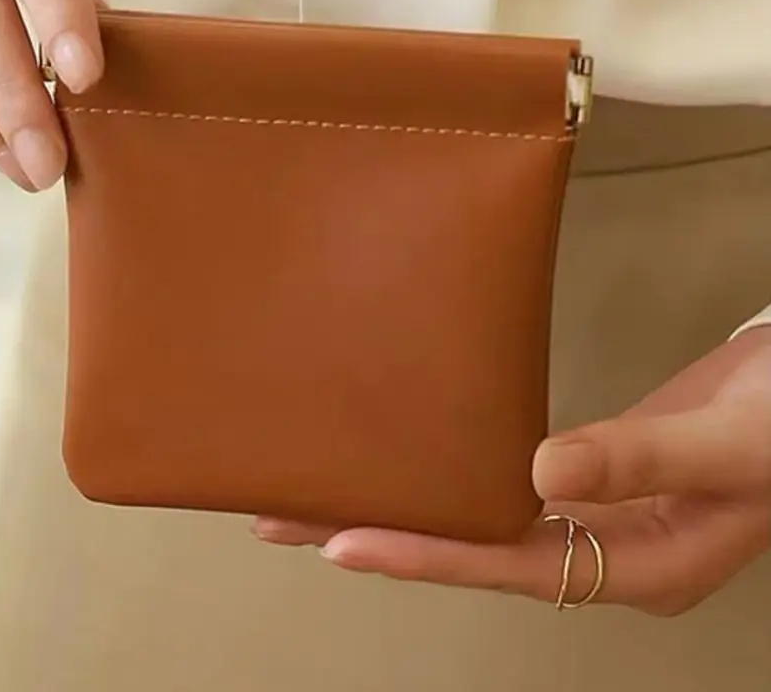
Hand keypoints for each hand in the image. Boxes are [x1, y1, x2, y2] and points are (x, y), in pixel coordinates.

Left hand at [255, 327, 770, 615]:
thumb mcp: (725, 444)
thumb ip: (643, 459)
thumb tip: (542, 473)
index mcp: (643, 565)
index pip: (512, 568)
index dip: (430, 556)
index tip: (343, 542)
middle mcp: (608, 549)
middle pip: (480, 551)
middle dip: (388, 535)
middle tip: (288, 516)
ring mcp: (597, 511)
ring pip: (486, 516)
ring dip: (411, 501)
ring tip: (321, 487)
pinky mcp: (589, 471)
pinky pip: (506, 479)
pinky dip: (453, 470)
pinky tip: (410, 456)